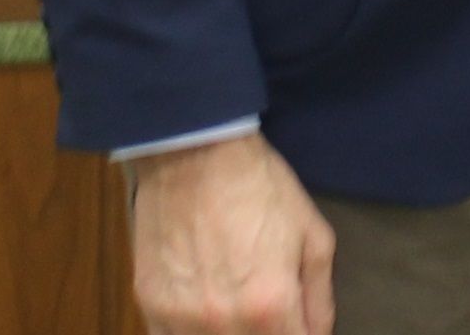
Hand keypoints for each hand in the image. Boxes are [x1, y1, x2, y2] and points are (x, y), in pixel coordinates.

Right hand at [127, 133, 336, 334]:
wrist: (195, 152)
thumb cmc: (259, 188)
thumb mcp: (313, 236)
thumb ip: (320, 298)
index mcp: (270, 306)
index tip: (296, 326)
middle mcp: (223, 323)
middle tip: (268, 315)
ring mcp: (181, 319)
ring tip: (237, 311)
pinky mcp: (150, 306)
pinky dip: (191, 334)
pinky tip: (203, 316)